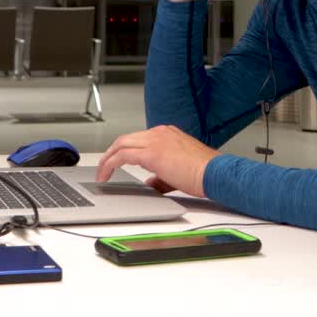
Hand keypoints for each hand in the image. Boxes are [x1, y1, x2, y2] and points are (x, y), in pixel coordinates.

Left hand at [96, 125, 219, 197]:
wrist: (214, 172)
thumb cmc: (204, 172)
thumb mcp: (178, 172)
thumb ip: (161, 176)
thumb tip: (150, 184)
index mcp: (167, 133)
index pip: (138, 138)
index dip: (124, 151)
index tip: (116, 162)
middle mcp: (159, 133)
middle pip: (125, 139)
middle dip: (110, 153)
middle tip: (103, 167)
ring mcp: (155, 140)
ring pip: (120, 144)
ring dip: (107, 159)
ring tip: (101, 173)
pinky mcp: (151, 153)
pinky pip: (121, 156)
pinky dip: (109, 165)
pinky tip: (106, 176)